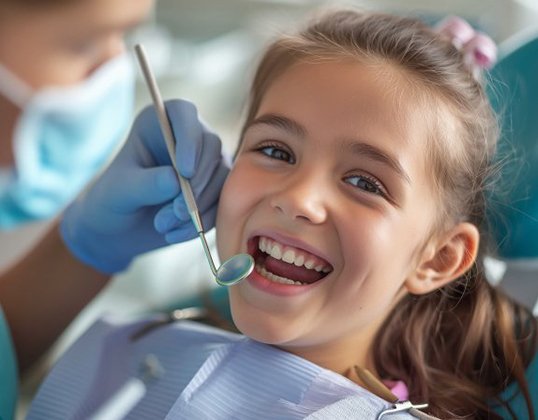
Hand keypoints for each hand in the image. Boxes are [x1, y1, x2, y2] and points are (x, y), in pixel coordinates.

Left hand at [60, 99, 228, 273]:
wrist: (120, 230)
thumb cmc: (113, 201)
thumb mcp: (120, 192)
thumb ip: (145, 184)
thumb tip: (176, 181)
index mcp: (159, 124)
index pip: (184, 114)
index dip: (190, 139)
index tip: (185, 171)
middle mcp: (188, 137)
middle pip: (211, 146)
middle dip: (197, 183)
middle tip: (176, 212)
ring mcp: (206, 163)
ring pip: (221, 176)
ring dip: (198, 207)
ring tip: (163, 226)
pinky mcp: (215, 189)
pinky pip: (222, 201)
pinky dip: (203, 221)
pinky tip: (174, 234)